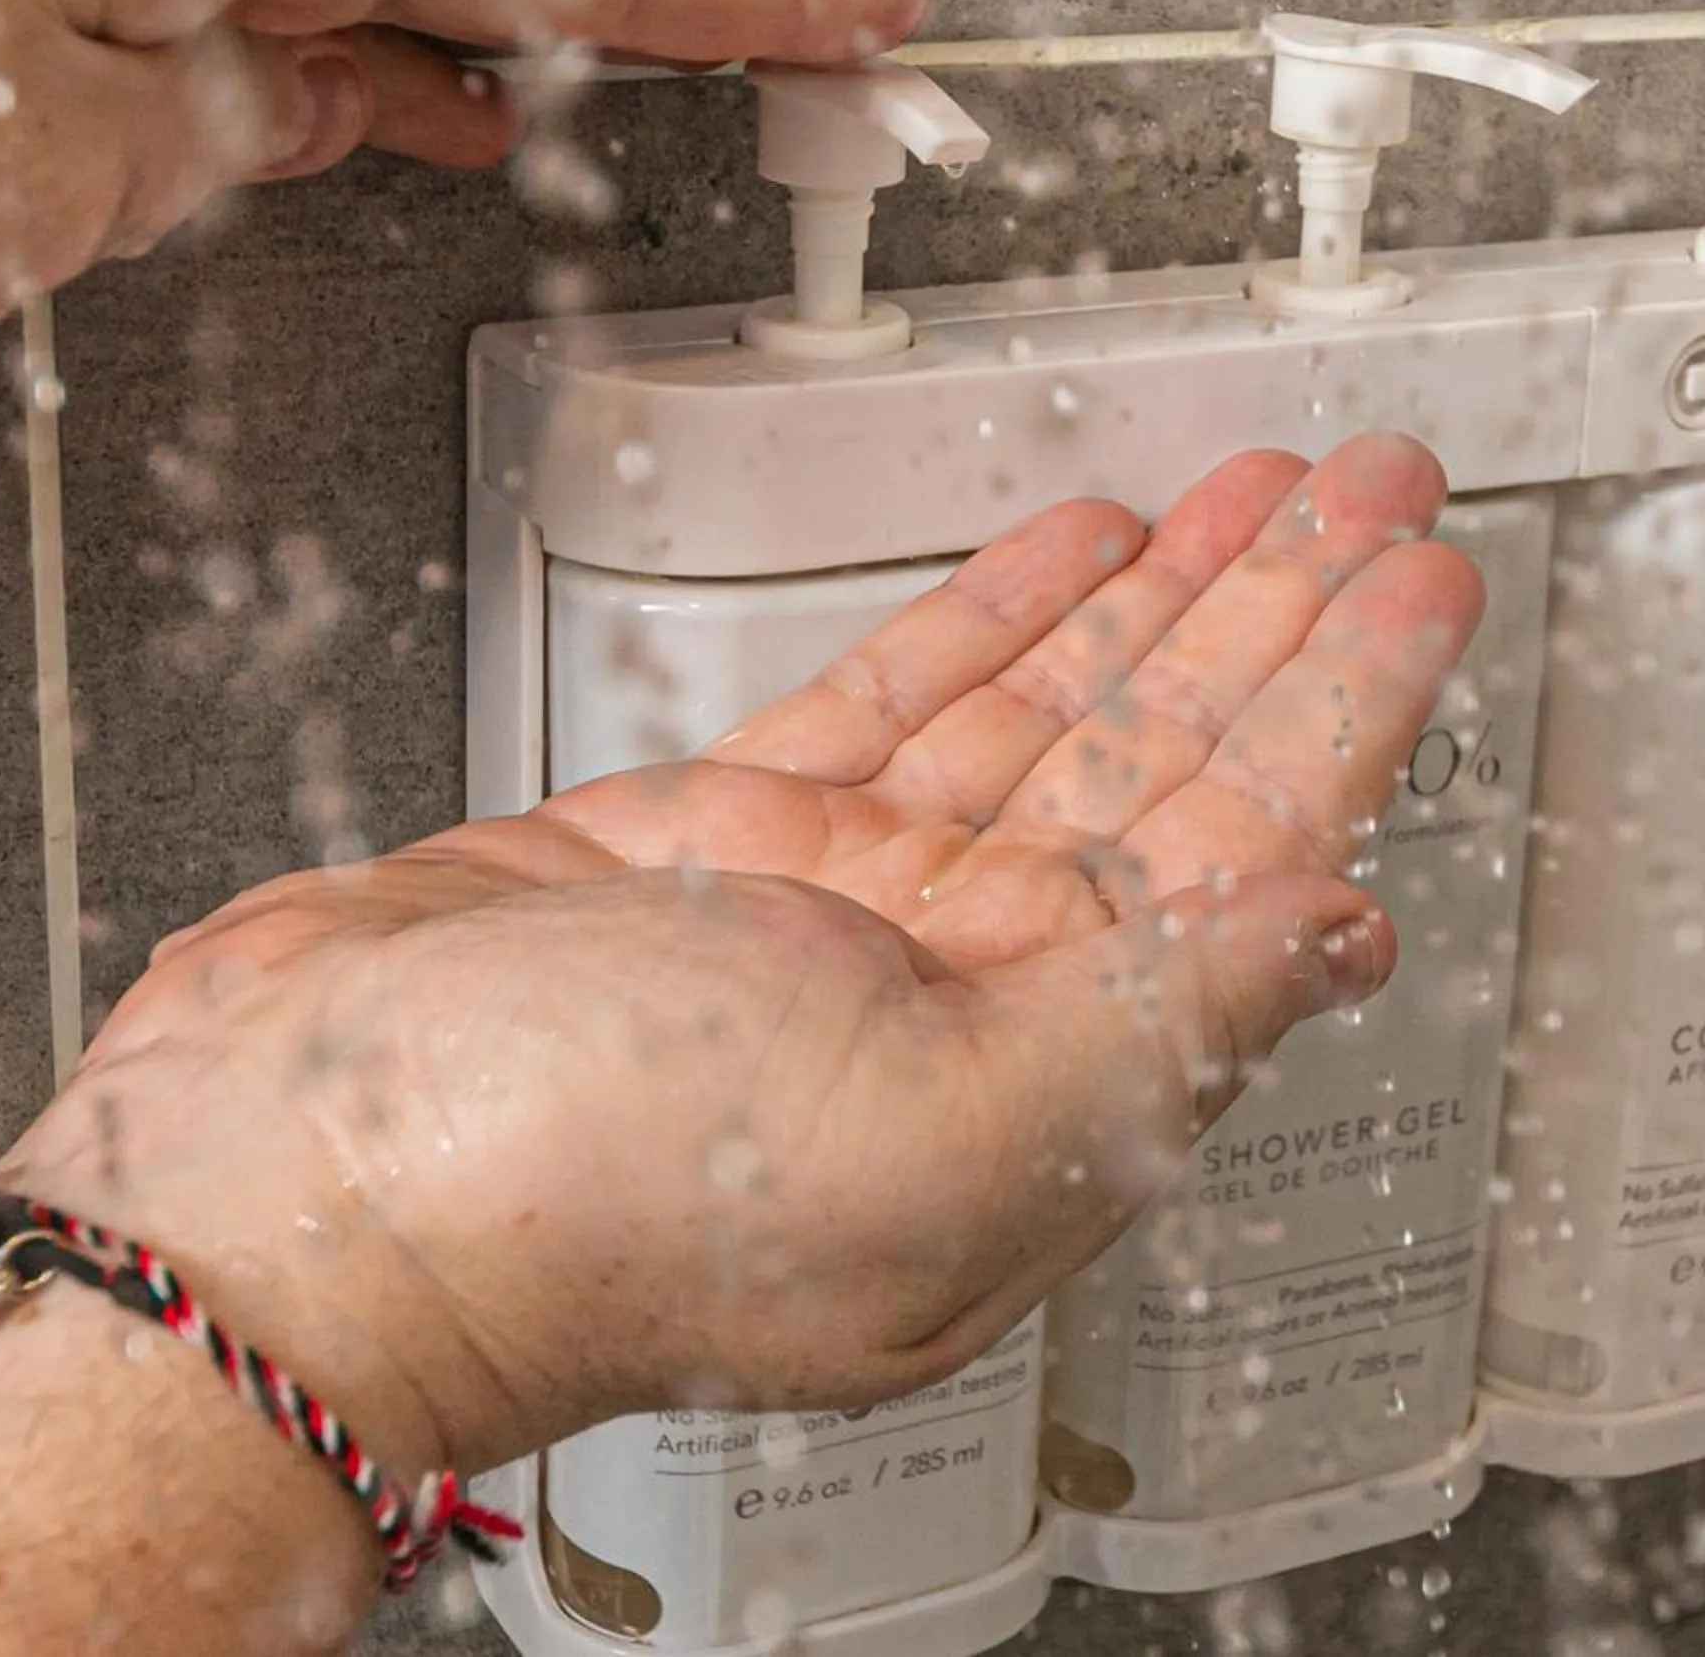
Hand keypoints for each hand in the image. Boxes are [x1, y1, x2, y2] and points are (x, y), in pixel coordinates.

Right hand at [0, 435, 1481, 1480]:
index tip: (1419, 587)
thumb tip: (1342, 936)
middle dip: (1278, 623)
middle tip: (1371, 496)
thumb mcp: (922, 1125)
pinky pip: (893, 702)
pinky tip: (1066, 553)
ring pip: (1046, 720)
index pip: (1247, 864)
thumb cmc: (564, 1207)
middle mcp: (952, 1005)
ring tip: (1252, 497)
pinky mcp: (711, 847)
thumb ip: (1150, 1025)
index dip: (1349, 713)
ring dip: (1159, 600)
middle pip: (1167, 770)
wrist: (285, 1187)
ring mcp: (832, 916)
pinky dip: (988, 619)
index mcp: (1035, 1089)